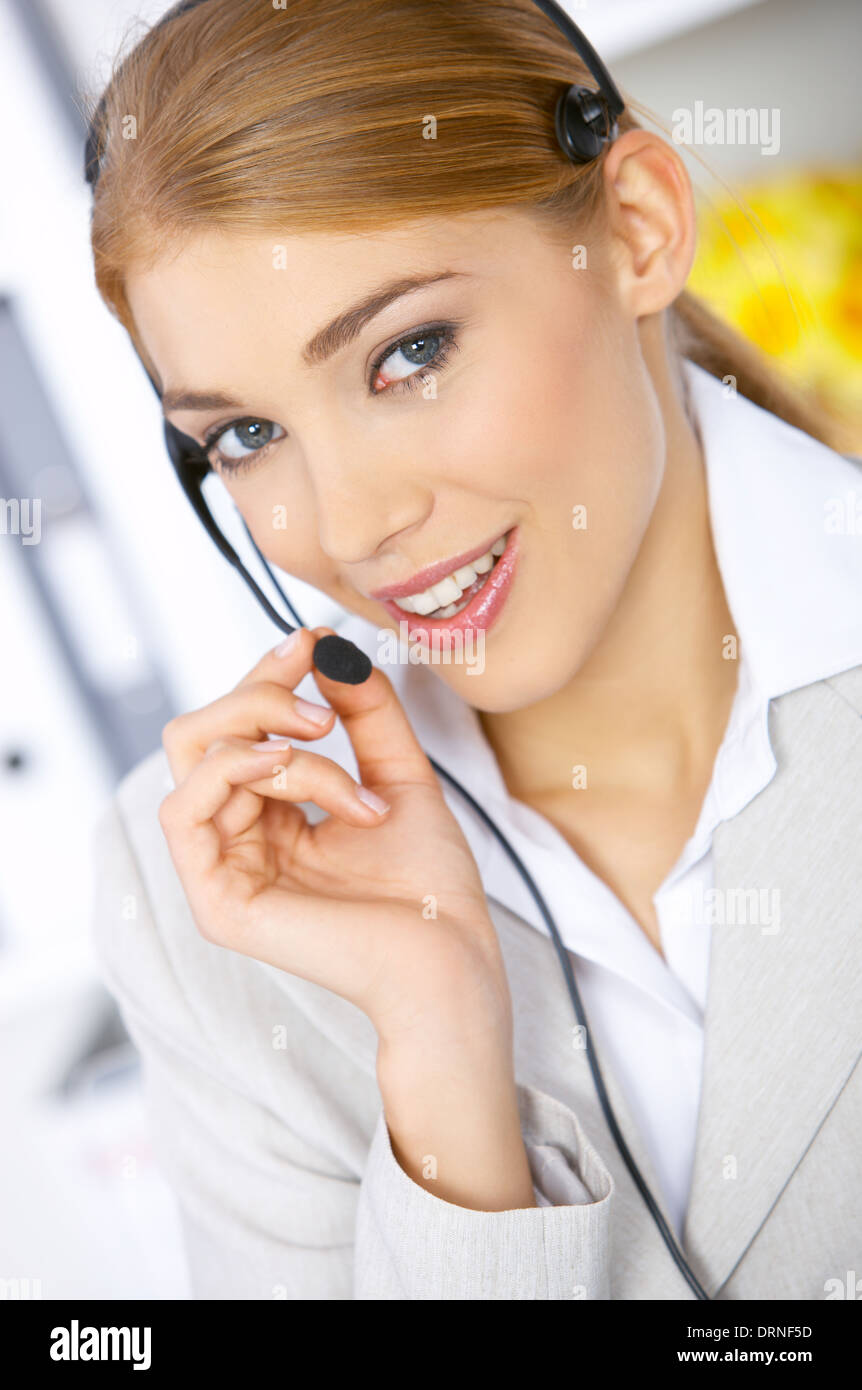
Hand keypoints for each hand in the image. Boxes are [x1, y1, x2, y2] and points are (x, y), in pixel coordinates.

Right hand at [158, 626, 512, 1053]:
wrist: (450, 954)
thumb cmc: (429, 884)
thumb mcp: (397, 775)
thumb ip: (363, 713)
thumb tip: (327, 647)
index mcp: (270, 817)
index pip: (236, 729)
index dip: (264, 676)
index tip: (312, 643)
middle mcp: (236, 840)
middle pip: (197, 734)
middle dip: (256, 695)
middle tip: (317, 705)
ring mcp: (219, 873)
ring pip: (200, 759)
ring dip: (276, 742)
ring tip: (339, 760)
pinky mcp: (215, 901)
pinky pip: (184, 808)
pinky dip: (239, 766)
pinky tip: (294, 766)